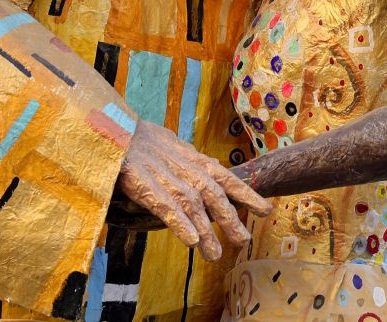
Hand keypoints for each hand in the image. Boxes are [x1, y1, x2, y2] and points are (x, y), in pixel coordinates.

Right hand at [115, 120, 271, 260]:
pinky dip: (180, 225)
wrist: (120, 130)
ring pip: (194, 209)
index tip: (266, 211)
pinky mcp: (148, 189)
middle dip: (230, 221)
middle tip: (243, 241)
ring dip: (205, 233)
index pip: (229, 180)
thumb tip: (217, 178)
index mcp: (198, 162)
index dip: (248, 196)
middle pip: (215, 199)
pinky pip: (168, 209)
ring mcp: (170, 181)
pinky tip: (191, 242)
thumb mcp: (180, 150)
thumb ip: (197, 167)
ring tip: (214, 254)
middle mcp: (189, 172)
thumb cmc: (149, 143)